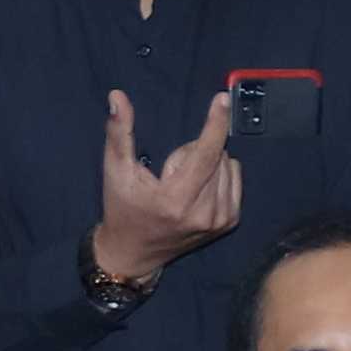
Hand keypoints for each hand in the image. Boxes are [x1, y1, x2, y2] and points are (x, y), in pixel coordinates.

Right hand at [85, 87, 243, 286]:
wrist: (134, 253)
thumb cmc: (122, 209)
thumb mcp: (115, 171)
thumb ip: (119, 133)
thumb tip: (117, 97)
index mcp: (176, 200)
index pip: (205, 153)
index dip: (214, 123)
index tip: (222, 99)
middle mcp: (204, 213)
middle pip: (216, 155)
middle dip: (192, 151)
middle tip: (168, 172)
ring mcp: (219, 220)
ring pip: (228, 164)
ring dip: (207, 164)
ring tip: (181, 184)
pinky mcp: (228, 222)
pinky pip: (234, 177)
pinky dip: (218, 175)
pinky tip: (197, 190)